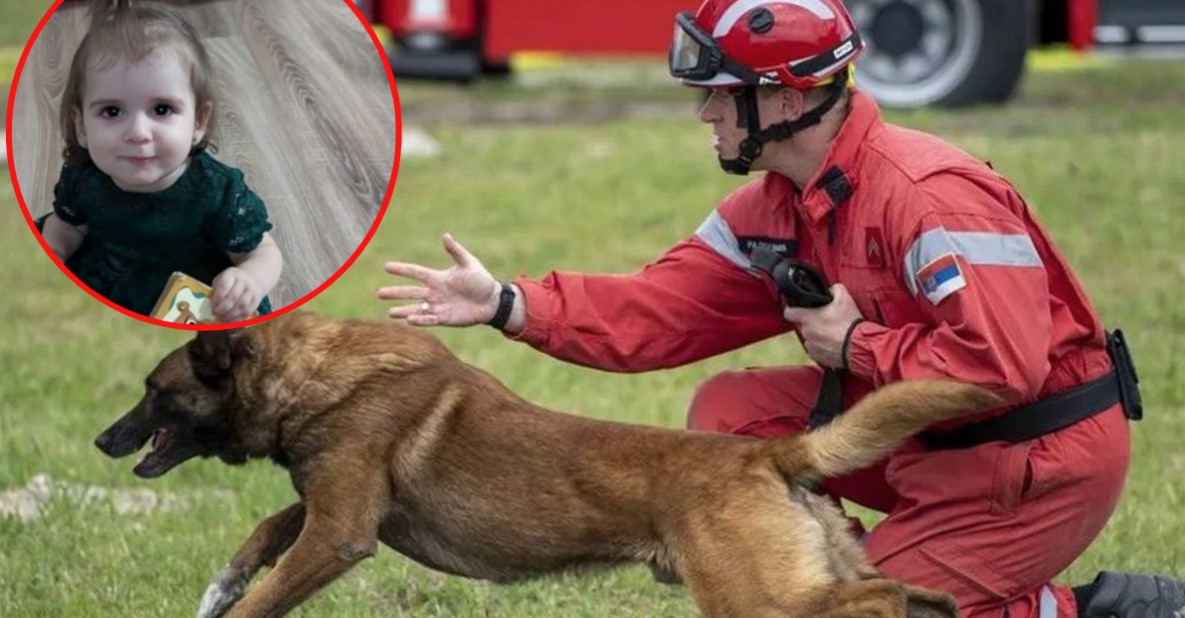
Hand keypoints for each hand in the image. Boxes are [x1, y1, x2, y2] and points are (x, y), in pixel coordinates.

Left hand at [211, 267, 262, 322]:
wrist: (253, 278)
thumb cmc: (232, 280)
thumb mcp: (221, 279)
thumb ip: (216, 290)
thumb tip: (212, 305)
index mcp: (232, 274)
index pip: (224, 285)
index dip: (218, 296)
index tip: (212, 303)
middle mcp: (244, 282)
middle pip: (233, 297)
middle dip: (223, 307)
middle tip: (215, 313)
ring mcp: (252, 292)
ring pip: (241, 306)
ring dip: (230, 315)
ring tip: (222, 319)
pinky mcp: (256, 302)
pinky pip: (247, 312)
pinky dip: (237, 319)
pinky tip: (230, 321)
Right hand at [377, 233, 500, 326]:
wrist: (491, 300)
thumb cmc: (480, 280)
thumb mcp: (469, 263)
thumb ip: (456, 252)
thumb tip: (445, 236)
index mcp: (438, 278)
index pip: (415, 272)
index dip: (402, 269)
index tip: (386, 266)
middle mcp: (434, 292)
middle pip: (410, 292)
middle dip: (395, 293)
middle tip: (379, 293)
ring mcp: (438, 306)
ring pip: (416, 308)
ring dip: (403, 310)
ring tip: (390, 313)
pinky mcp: (444, 318)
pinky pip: (429, 319)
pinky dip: (420, 319)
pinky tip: (409, 320)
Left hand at [782, 283, 863, 367]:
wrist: (858, 346)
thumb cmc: (849, 323)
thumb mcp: (844, 298)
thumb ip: (834, 289)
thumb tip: (831, 289)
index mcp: (807, 318)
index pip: (788, 313)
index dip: (793, 309)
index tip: (799, 309)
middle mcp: (806, 333)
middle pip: (803, 325)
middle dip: (812, 322)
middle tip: (826, 319)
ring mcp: (811, 346)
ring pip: (810, 338)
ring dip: (818, 335)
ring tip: (833, 332)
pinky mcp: (818, 357)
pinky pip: (817, 350)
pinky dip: (823, 346)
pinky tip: (835, 343)